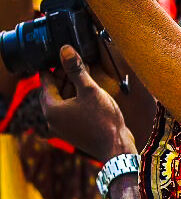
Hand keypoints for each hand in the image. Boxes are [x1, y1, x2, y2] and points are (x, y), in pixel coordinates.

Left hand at [40, 45, 135, 162]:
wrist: (117, 148)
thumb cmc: (103, 120)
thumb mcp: (90, 90)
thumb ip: (76, 70)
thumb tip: (65, 50)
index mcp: (51, 109)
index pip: (45, 81)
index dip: (53, 66)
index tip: (60, 56)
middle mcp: (52, 120)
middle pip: (54, 92)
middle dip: (64, 76)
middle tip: (75, 62)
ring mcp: (63, 128)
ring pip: (64, 102)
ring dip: (72, 88)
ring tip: (85, 74)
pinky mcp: (74, 132)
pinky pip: (71, 111)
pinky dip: (77, 100)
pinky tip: (90, 92)